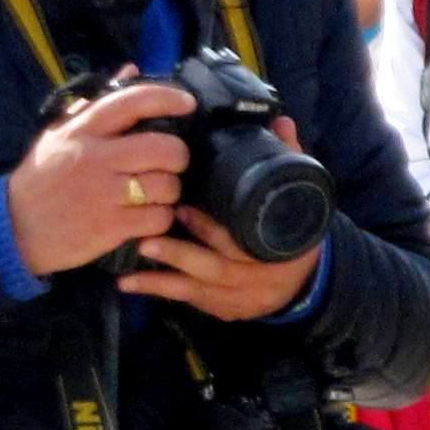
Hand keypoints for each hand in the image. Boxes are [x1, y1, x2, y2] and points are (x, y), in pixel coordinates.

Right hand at [3, 79, 201, 278]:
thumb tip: (132, 69)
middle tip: (168, 164)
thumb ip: (95, 103)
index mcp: (82, 130)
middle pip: (165, 149)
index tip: (188, 103)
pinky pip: (158, 218)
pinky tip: (145, 217)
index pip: (133, 102)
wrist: (15, 228)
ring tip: (154, 194)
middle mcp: (94, 158)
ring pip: (166, 186)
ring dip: (168, 192)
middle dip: (177, 157)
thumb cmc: (41, 177)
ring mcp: (103, 194)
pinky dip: (159, 219)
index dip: (168, 99)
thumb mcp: (59, 132)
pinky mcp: (109, 226)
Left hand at [115, 116, 322, 317]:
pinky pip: (186, 300)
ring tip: (137, 253)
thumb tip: (278, 121)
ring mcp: (237, 296)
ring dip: (164, 272)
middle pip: (219, 267)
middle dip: (183, 251)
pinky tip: (128, 283)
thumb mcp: (299, 201)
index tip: (184, 210)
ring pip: (198, 287)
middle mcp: (258, 277)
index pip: (248, 242)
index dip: (216, 231)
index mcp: (279, 248)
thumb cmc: (292, 236)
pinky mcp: (219, 308)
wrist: (302, 285)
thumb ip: (288, 161)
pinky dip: (157, 290)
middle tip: (149, 233)